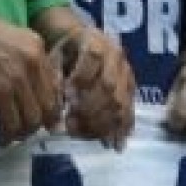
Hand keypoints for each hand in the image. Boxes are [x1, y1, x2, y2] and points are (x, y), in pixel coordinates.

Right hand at [0, 4, 61, 145]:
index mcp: (36, 45)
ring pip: (32, 119)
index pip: (55, 86)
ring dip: (22, 133)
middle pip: (48, 106)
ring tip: (10, 136)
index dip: (47, 108)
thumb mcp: (5, 41)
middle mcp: (32, 60)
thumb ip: (22, 61)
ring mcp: (16, 76)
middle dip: (37, 124)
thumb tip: (32, 92)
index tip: (40, 119)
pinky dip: (7, 136)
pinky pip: (11, 124)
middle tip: (24, 132)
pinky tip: (0, 139)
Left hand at [56, 27, 136, 149]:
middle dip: (89, 108)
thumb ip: (53, 74)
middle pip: (108, 85)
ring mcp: (127, 75)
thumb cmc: (66, 50)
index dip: (81, 79)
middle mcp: (116, 57)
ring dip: (101, 122)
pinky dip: (122, 129)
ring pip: (120, 102)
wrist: (86, 42)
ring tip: (79, 133)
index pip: (92, 58)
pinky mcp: (131, 90)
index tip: (66, 98)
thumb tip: (56, 103)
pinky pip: (130, 111)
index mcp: (95, 41)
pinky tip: (113, 144)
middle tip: (69, 123)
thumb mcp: (55, 54)